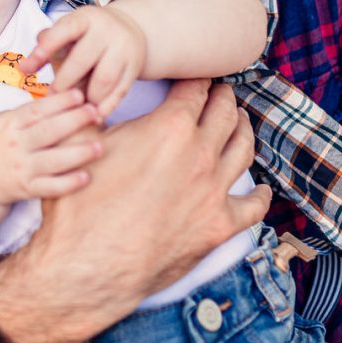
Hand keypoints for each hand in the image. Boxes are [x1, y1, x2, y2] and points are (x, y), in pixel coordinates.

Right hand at [0, 80, 268, 342]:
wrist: (89, 264)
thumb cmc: (80, 205)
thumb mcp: (80, 143)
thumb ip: (89, 109)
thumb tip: (84, 87)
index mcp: (170, 127)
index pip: (194, 90)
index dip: (196, 79)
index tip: (195, 78)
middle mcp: (200, 154)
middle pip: (224, 113)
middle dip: (223, 97)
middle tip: (221, 92)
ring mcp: (215, 191)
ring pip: (243, 149)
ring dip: (243, 130)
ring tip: (240, 122)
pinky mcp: (220, 225)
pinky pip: (253, 205)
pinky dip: (260, 194)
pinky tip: (260, 189)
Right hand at [0, 90, 101, 205]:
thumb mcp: (4, 121)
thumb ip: (29, 113)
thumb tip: (63, 96)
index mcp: (11, 124)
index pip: (38, 110)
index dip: (60, 102)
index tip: (80, 95)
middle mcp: (16, 145)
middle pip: (49, 131)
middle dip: (75, 121)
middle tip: (96, 114)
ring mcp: (22, 168)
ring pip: (53, 161)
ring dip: (78, 154)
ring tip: (99, 147)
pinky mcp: (28, 189)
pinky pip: (51, 187)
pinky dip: (69, 183)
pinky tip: (86, 177)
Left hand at [22, 5, 146, 116]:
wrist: (131, 30)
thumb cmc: (86, 36)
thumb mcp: (68, 31)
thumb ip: (47, 44)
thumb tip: (26, 66)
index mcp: (85, 18)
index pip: (64, 30)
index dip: (45, 49)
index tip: (26, 69)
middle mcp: (107, 30)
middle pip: (82, 60)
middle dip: (63, 82)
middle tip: (50, 97)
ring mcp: (124, 49)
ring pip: (103, 80)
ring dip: (85, 98)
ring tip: (71, 108)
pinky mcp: (134, 68)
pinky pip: (120, 92)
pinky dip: (105, 107)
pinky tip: (92, 116)